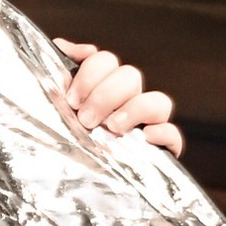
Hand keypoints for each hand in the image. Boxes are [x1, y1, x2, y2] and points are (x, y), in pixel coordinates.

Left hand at [53, 36, 184, 158]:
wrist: (63, 179)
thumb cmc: (60, 136)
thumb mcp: (52, 102)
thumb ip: (59, 69)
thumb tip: (69, 46)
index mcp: (103, 85)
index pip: (106, 61)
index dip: (90, 74)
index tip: (71, 99)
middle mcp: (127, 100)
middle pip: (131, 75)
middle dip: (105, 95)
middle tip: (85, 118)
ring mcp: (146, 123)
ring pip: (159, 101)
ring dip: (135, 109)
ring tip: (112, 127)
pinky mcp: (159, 149)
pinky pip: (173, 134)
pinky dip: (163, 133)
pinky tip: (144, 138)